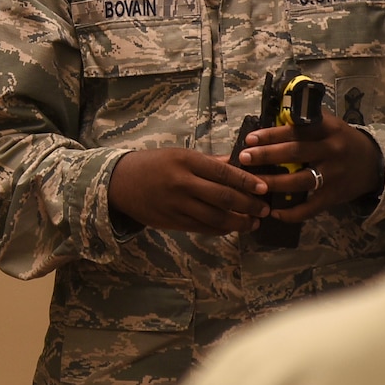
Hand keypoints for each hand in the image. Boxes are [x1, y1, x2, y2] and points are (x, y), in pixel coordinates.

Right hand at [108, 147, 269, 236]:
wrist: (120, 182)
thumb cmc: (153, 164)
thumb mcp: (179, 155)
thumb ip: (209, 162)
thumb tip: (237, 163)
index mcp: (186, 161)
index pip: (224, 173)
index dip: (247, 182)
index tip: (264, 188)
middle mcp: (183, 183)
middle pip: (223, 198)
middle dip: (249, 205)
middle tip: (265, 209)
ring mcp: (177, 205)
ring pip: (215, 218)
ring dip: (239, 222)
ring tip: (254, 223)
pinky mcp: (172, 221)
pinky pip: (203, 228)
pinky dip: (221, 229)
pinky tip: (232, 227)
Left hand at [235, 117, 382, 222]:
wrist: (374, 162)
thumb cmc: (342, 140)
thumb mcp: (330, 124)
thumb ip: (306, 122)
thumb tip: (270, 119)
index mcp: (328, 129)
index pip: (296, 131)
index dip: (271, 135)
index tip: (250, 139)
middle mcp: (332, 150)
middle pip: (295, 153)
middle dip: (266, 156)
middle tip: (244, 158)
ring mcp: (334, 175)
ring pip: (300, 181)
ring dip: (274, 183)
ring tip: (253, 184)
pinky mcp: (334, 196)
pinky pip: (311, 208)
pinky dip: (292, 213)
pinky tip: (274, 212)